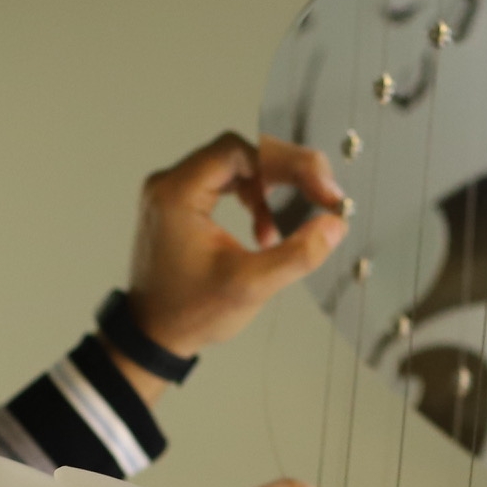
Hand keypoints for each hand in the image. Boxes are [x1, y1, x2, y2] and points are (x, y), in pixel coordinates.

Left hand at [126, 134, 346, 372]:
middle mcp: (171, 184)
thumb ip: (297, 254)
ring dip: (270, 190)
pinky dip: (255, 200)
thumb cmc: (188, 313)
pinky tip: (264, 232)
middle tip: (319, 195)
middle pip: (241, 153)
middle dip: (285, 174)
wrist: (153, 335)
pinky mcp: (182, 204)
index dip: (287, 164)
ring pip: (237, 167)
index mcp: (177, 193)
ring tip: (279, 231)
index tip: (319, 189)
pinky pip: (227, 183)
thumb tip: (334, 224)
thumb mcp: (250, 286)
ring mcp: (175, 192)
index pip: (240, 151)